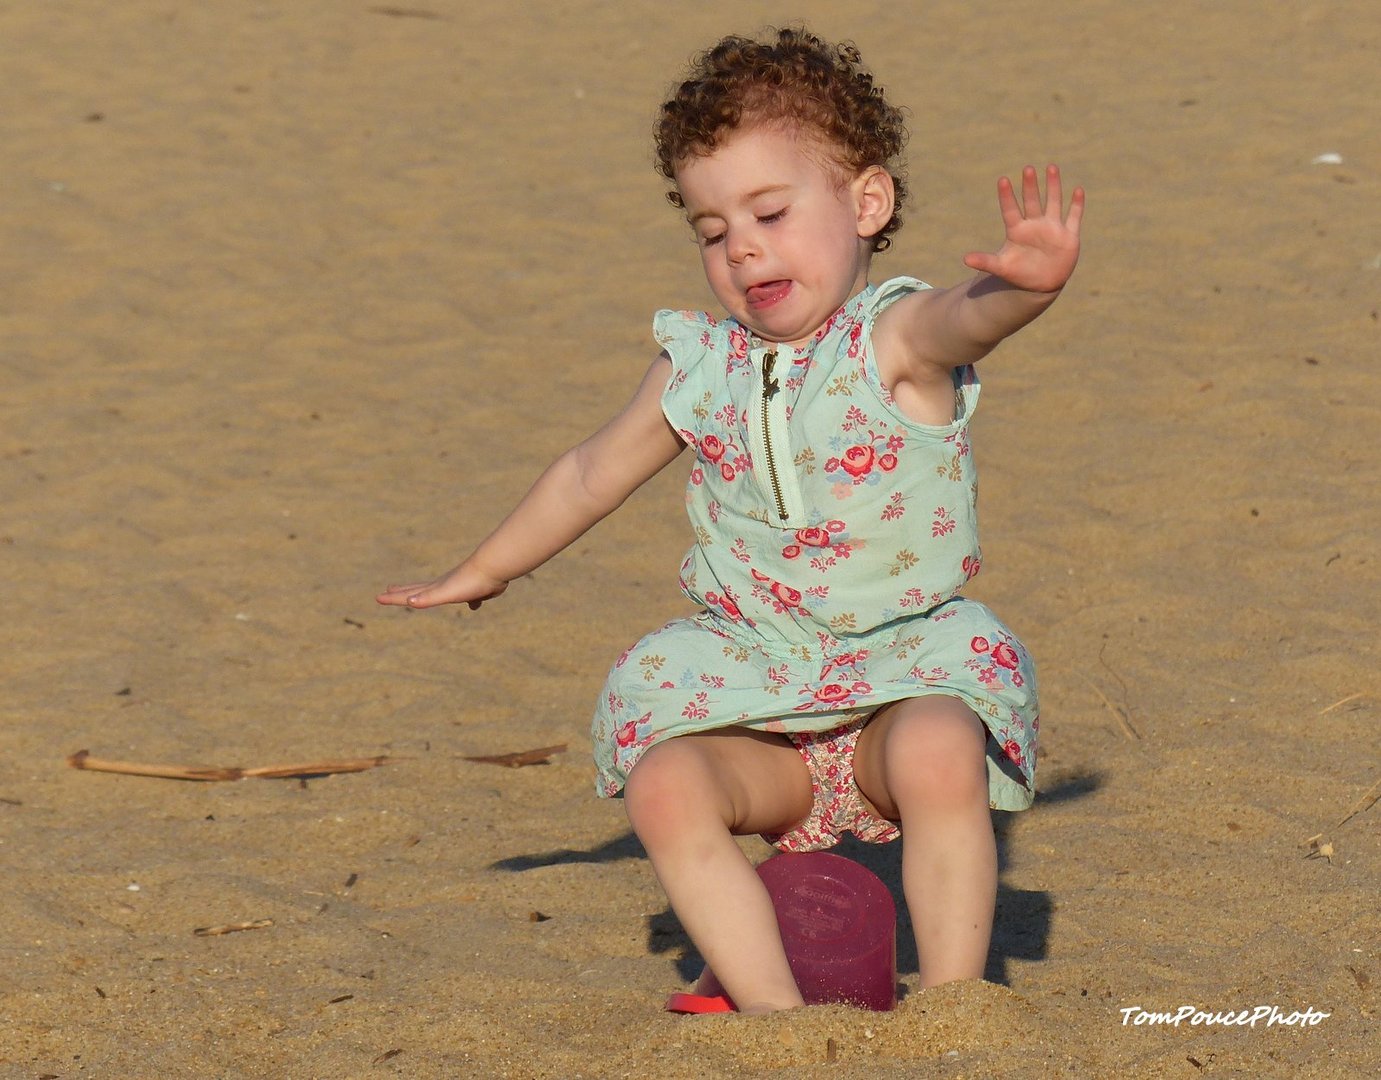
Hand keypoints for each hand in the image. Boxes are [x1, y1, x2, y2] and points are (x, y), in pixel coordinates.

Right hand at [376, 562, 507, 609]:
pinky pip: (469, 597)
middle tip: (389, 589)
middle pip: (421, 589)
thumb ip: (429, 598)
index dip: (394, 598)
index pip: (410, 595)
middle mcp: (445, 585)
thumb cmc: (470, 581)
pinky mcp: (478, 590)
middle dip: (404, 592)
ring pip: (443, 592)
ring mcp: (461, 586)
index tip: (378, 598)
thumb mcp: (445, 593)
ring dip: (433, 594)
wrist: (495, 567)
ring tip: (432, 596)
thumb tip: (409, 602)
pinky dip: (470, 601)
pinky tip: (475, 604)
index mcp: (436, 588)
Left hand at [963, 164, 1083, 293]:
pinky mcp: (1068, 236)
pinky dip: (1076, 205)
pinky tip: (1077, 190)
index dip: (1006, 197)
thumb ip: (985, 262)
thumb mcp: (1002, 267)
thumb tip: (964, 259)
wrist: (1042, 283)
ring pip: (1053, 202)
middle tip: (1027, 169)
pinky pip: (1073, 217)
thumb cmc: (1020, 272)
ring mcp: (1052, 228)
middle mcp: (1035, 225)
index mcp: (1017, 230)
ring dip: (1053, 186)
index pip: (1010, 210)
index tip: (1002, 180)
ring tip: (1051, 167)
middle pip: (1032, 201)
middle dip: (1030, 186)